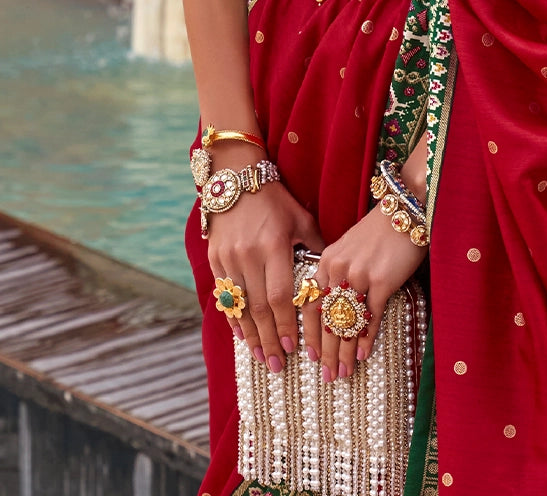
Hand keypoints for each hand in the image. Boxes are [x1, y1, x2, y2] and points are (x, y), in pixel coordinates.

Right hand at [208, 182, 324, 373]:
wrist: (237, 179)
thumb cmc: (276, 200)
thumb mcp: (301, 219)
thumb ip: (316, 248)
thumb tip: (331, 276)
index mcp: (274, 246)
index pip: (280, 295)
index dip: (286, 323)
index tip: (293, 347)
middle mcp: (249, 255)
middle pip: (260, 308)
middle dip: (270, 339)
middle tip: (277, 365)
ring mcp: (229, 258)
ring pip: (240, 306)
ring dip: (251, 335)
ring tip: (260, 357)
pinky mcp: (215, 258)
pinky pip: (224, 295)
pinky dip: (233, 317)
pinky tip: (241, 334)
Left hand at [301, 205, 427, 382]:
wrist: (404, 210)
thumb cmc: (378, 231)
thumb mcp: (349, 248)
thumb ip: (337, 272)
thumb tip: (333, 306)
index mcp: (327, 261)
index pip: (310, 305)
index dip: (310, 334)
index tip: (310, 355)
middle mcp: (339, 269)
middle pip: (327, 319)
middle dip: (326, 352)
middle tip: (326, 376)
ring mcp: (360, 275)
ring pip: (346, 322)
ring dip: (344, 352)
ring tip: (343, 372)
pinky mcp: (382, 281)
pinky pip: (370, 316)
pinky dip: (366, 339)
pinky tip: (364, 355)